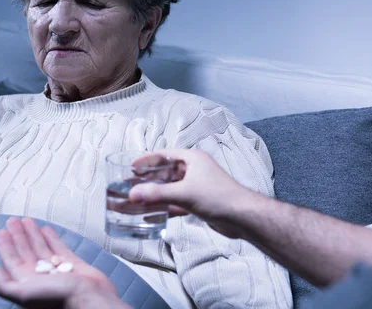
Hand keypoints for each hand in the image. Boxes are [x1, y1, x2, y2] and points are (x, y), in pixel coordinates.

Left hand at [0, 217, 123, 308]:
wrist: (88, 298)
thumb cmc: (57, 299)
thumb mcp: (23, 293)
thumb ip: (5, 285)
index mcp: (26, 282)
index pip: (12, 260)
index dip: (5, 246)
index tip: (1, 232)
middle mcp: (39, 275)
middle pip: (24, 251)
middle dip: (18, 236)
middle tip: (13, 221)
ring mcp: (55, 269)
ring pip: (40, 247)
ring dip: (33, 234)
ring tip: (27, 220)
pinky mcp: (71, 264)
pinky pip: (58, 248)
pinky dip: (51, 238)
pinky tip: (46, 230)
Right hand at [129, 149, 256, 238]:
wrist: (242, 217)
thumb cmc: (218, 197)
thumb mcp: (184, 193)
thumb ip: (157, 194)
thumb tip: (132, 194)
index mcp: (193, 159)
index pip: (164, 154)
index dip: (147, 159)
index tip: (130, 167)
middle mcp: (195, 170)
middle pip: (166, 171)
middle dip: (148, 178)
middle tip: (129, 185)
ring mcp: (197, 186)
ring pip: (170, 188)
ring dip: (155, 194)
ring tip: (136, 199)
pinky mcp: (198, 202)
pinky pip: (176, 202)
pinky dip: (165, 206)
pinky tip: (151, 213)